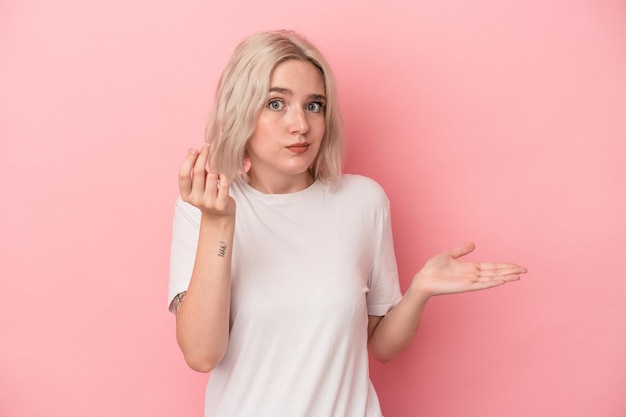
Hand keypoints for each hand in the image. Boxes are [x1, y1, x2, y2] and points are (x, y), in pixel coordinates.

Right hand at [178, 144, 235, 216]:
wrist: (218, 215)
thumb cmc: (206, 194)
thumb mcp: (196, 185)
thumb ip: (195, 172)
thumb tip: (195, 150)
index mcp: (185, 194)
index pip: (184, 174)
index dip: (189, 159)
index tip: (195, 149)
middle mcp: (195, 200)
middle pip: (198, 171)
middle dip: (202, 156)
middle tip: (206, 147)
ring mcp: (208, 203)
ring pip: (213, 175)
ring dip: (215, 170)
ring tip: (215, 174)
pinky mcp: (221, 204)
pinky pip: (224, 183)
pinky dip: (224, 177)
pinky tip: (222, 179)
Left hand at [410, 243, 526, 297]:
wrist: (423, 278)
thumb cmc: (433, 268)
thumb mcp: (449, 255)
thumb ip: (461, 251)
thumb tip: (473, 244)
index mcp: (471, 268)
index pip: (492, 266)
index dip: (505, 265)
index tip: (517, 266)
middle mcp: (473, 275)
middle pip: (496, 272)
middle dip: (510, 271)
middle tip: (526, 270)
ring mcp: (470, 281)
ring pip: (491, 279)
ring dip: (505, 277)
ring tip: (518, 276)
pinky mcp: (465, 287)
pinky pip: (481, 285)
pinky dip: (491, 283)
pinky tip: (501, 281)